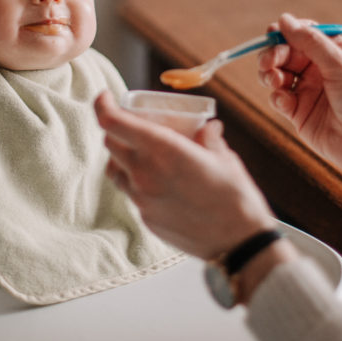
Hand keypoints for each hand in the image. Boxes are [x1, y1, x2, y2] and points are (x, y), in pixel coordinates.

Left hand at [94, 92, 275, 260]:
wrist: (238, 243)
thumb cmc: (235, 197)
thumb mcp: (225, 158)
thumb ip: (209, 138)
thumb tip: (206, 127)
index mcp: (163, 150)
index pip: (113, 123)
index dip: (103, 105)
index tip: (106, 97)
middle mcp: (145, 174)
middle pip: (110, 143)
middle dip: (117, 129)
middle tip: (136, 125)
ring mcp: (142, 199)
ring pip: (116, 169)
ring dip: (124, 156)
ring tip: (146, 154)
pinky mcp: (146, 218)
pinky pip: (132, 193)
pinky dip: (138, 181)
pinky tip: (161, 181)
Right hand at [257, 13, 341, 178]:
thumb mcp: (339, 63)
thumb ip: (310, 41)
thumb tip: (284, 19)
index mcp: (333, 53)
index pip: (302, 35)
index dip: (285, 33)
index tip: (272, 35)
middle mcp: (319, 70)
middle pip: (285, 54)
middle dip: (273, 55)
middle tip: (268, 62)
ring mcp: (308, 92)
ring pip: (276, 75)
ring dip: (269, 74)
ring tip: (273, 81)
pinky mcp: (299, 113)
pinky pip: (278, 99)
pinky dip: (277, 97)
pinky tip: (286, 102)